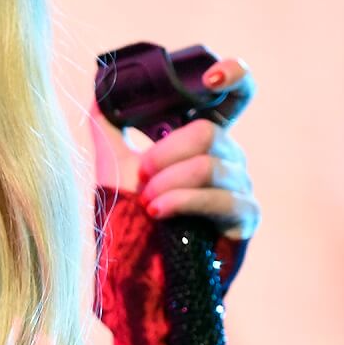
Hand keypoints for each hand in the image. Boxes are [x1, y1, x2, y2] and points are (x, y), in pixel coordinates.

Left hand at [89, 56, 260, 241]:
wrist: (135, 268)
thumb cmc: (128, 217)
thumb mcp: (113, 164)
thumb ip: (108, 124)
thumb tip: (98, 87)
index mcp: (202, 138)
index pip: (235, 94)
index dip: (234, 76)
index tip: (211, 77)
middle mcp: (227, 157)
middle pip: (208, 131)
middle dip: (165, 153)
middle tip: (141, 176)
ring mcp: (240, 186)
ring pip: (208, 165)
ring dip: (167, 184)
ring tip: (147, 203)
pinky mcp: (245, 217)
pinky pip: (219, 199)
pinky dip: (182, 202)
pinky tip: (158, 212)